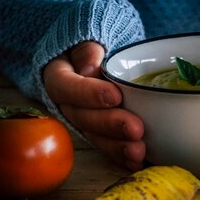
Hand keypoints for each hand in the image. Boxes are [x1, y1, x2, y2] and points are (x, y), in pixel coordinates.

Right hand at [43, 42, 144, 170]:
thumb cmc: (94, 48)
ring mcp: (85, 123)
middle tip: (135, 129)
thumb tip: (89, 67)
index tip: (114, 96)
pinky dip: (124, 158)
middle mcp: (69, 105)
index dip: (88, 94)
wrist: (98, 61)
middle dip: (110, 126)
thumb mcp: (87, 37)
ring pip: (97, 138)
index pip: (66, 87)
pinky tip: (139, 163)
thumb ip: (87, 49)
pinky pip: (110, 149)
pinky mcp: (102, 136)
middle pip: (84, 119)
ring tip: (139, 151)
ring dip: (118, 148)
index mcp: (59, 77)